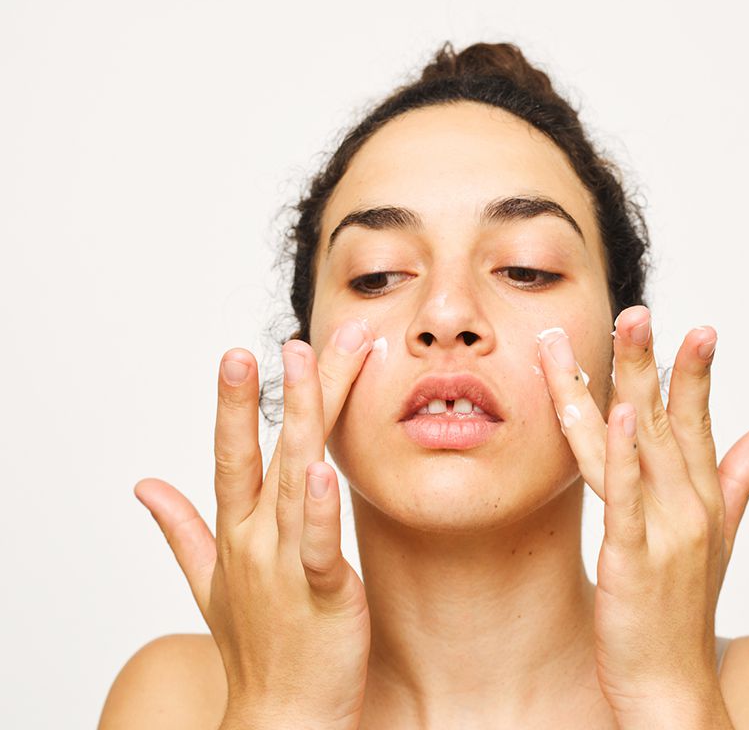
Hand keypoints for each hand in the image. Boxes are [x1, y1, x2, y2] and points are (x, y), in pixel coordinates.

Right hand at [133, 319, 374, 729]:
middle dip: (280, 392)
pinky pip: (318, 545)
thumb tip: (144, 485)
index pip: (232, 454)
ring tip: (308, 367)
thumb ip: (181, 529)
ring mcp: (285, 565)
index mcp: (236, 532)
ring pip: (295, 479)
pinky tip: (324, 472)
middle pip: (271, 451)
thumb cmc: (256, 646)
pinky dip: (319, 511)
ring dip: (303, 420)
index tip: (240, 353)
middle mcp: (256, 539)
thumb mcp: (208, 582)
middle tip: (290, 338)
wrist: (282, 716)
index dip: (234, 404)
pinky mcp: (322, 592)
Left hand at [537, 306, 748, 722]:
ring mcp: (664, 530)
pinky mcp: (632, 557)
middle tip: (638, 309)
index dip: (695, 374)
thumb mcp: (718, 539)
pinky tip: (616, 414)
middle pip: (664, 420)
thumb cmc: (682, 609)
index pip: (698, 423)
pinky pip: (625, 497)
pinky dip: (621, 454)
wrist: (671, 685)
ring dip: (631, 384)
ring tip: (623, 332)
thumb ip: (739, 481)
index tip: (696, 326)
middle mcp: (689, 506)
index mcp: (703, 499)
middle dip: (651, 361)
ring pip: (640, 443)